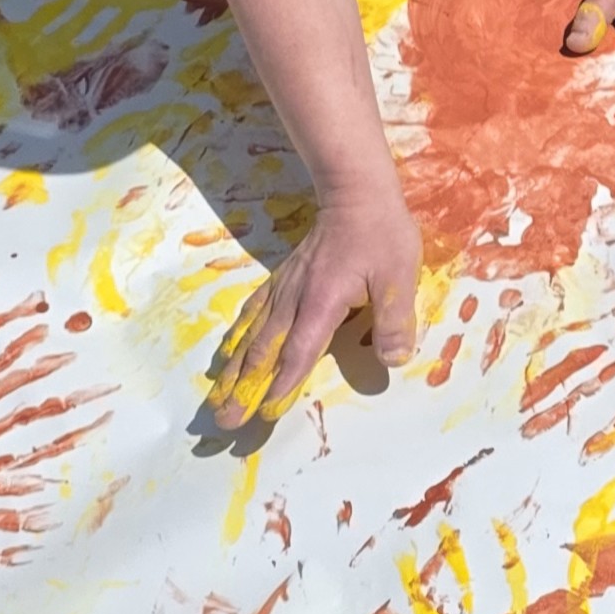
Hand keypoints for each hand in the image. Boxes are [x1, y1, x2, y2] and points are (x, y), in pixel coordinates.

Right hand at [208, 192, 422, 429]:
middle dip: (243, 389)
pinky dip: (238, 335)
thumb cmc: (380, 234)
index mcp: (321, 304)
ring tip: (215, 396)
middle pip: (264, 352)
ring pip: (253, 335)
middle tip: (223, 421)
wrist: (355, 192)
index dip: (282, 385)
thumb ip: (395, 321)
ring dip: (234, 369)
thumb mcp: (399, 277)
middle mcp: (294, 301)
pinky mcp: (284, 278)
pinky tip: (228, 350)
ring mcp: (285, 288)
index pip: (298, 353)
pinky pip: (253, 311)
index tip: (263, 415)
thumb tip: (394, 361)